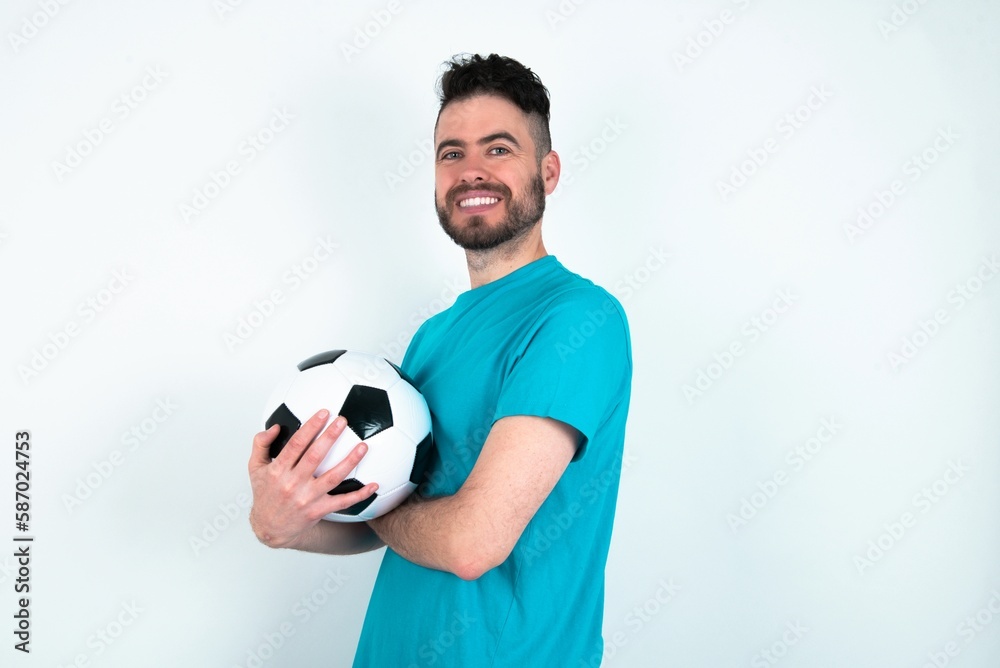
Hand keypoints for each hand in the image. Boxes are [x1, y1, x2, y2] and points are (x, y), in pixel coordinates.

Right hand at [248, 409, 377, 548]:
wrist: (269, 528)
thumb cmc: (265, 494)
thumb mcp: (255, 468)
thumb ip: (261, 444)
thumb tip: (276, 427)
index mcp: (278, 470)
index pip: (296, 444)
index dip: (311, 427)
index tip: (324, 413)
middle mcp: (293, 484)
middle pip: (315, 456)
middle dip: (330, 437)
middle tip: (343, 421)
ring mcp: (307, 498)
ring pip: (333, 477)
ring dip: (350, 461)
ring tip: (363, 446)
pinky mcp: (318, 510)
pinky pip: (342, 502)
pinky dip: (360, 494)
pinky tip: (374, 484)